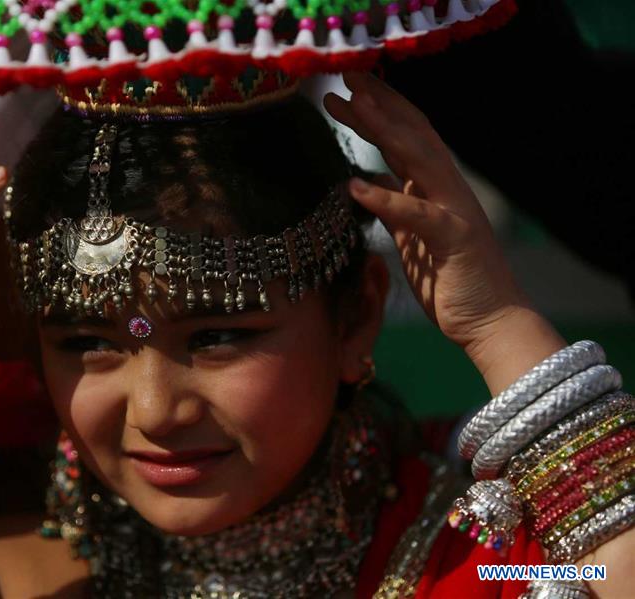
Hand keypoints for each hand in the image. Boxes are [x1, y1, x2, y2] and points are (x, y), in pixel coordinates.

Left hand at [323, 72, 528, 353]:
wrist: (492, 322)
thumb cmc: (452, 281)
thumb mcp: (414, 238)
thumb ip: (395, 208)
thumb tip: (369, 183)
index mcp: (436, 189)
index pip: (407, 137)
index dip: (380, 110)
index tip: (348, 88)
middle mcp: (448, 190)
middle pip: (412, 133)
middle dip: (380, 102)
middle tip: (346, 75)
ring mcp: (455, 210)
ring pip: (419, 158)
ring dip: (383, 130)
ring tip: (351, 105)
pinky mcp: (453, 239)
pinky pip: (416, 214)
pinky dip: (385, 199)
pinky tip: (354, 186)